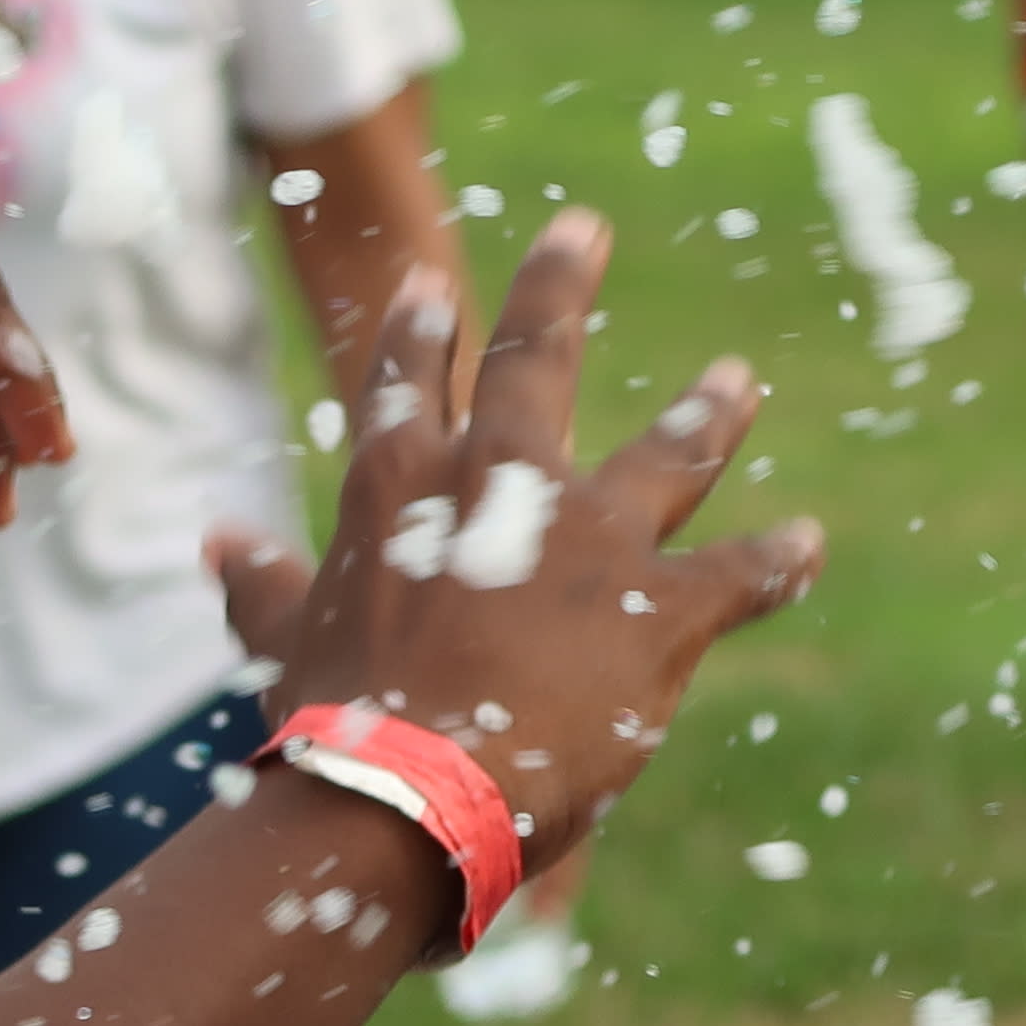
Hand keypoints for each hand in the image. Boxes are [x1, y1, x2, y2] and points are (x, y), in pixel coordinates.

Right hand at [205, 208, 823, 886]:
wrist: (406, 796)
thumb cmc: (332, 729)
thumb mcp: (285, 642)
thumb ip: (261, 583)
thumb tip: (217, 537)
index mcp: (400, 493)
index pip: (405, 390)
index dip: (415, 336)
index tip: (429, 285)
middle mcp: (502, 488)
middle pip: (536, 361)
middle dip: (557, 288)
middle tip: (582, 229)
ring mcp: (591, 541)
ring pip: (666, 456)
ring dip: (704, 418)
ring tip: (735, 383)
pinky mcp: (662, 610)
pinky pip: (739, 575)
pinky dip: (777, 561)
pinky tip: (808, 545)